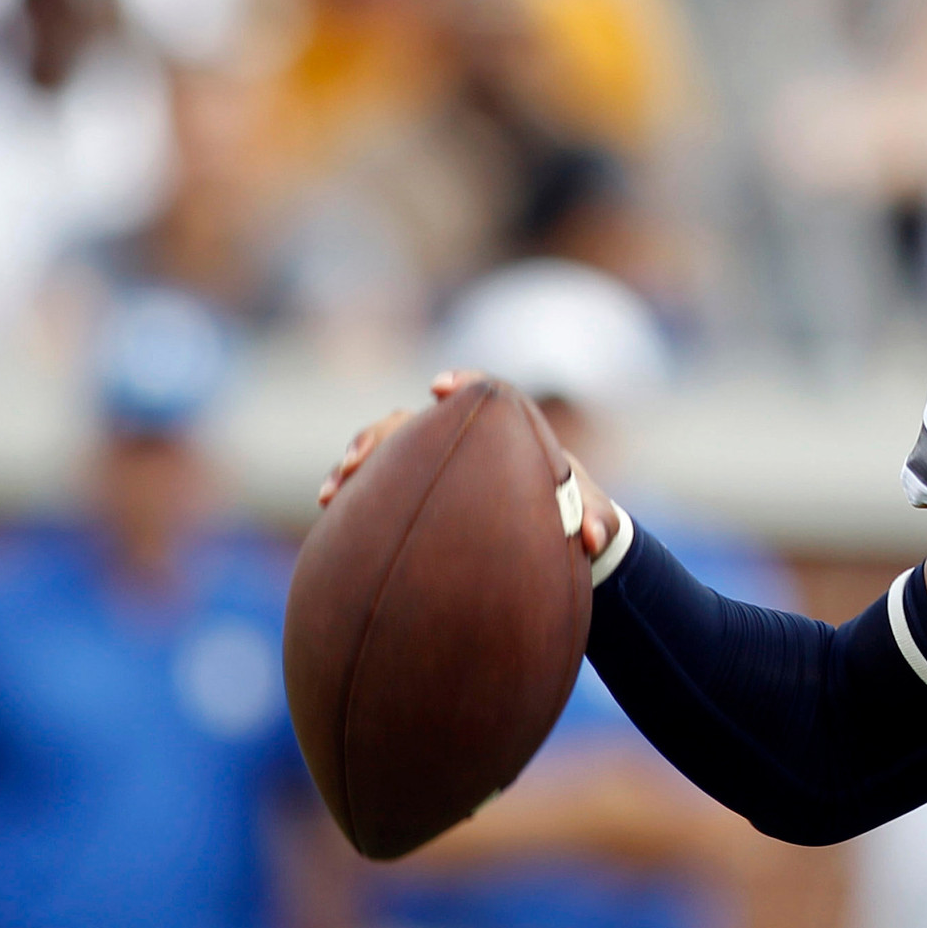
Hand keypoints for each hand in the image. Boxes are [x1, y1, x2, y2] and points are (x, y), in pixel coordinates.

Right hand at [316, 370, 623, 558]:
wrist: (546, 527)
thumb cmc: (570, 510)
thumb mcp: (588, 515)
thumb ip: (598, 523)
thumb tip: (596, 542)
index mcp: (504, 429)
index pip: (482, 394)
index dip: (461, 386)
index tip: (441, 389)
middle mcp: (460, 437)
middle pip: (413, 421)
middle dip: (383, 433)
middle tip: (360, 458)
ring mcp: (430, 458)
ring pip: (384, 447)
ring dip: (355, 460)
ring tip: (334, 490)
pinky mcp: (410, 483)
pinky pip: (373, 480)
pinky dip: (351, 490)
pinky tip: (328, 509)